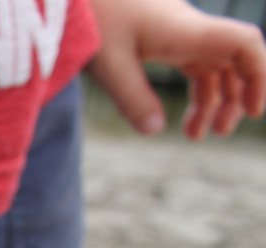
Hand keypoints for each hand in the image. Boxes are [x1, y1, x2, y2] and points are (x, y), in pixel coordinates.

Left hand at [88, 0, 265, 137]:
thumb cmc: (91, 17)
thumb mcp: (107, 62)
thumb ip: (132, 97)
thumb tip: (155, 131)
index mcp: (186, 30)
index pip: (244, 46)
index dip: (259, 76)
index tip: (254, 112)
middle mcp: (188, 28)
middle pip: (232, 60)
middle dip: (234, 97)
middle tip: (218, 133)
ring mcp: (175, 32)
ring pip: (211, 65)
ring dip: (212, 99)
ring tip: (194, 135)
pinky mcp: (159, 37)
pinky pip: (191, 63)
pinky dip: (192, 90)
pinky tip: (178, 116)